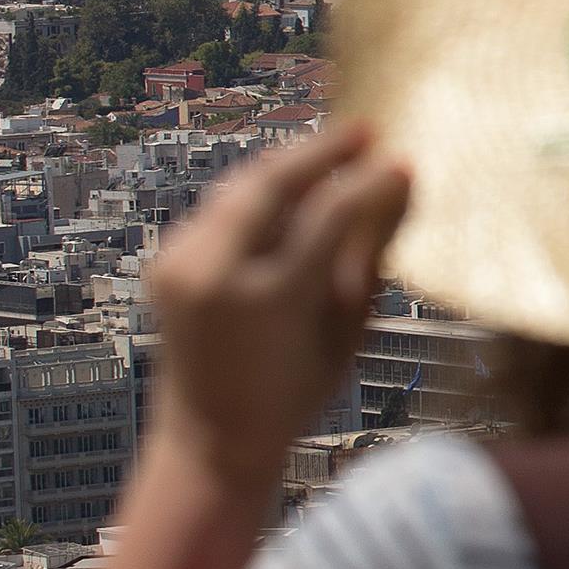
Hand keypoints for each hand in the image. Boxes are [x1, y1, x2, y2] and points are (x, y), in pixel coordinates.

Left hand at [143, 124, 408, 472]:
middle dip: (322, 150)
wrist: (209, 438)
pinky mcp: (166, 262)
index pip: (328, 213)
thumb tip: (397, 191)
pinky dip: (258, 191)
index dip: (369, 182)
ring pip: (240, 187)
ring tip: (332, 147)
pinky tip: (290, 184)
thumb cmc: (293, 395)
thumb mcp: (346, 332)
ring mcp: (181, 265)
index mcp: (268, 299)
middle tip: (365, 129)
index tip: (402, 162)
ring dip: (287, 163)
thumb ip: (367, 258)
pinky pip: (220, 209)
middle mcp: (215, 273)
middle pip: (273, 183)